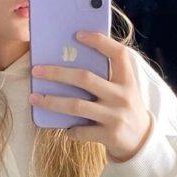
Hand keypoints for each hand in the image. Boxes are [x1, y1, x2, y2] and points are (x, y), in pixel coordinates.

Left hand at [29, 31, 153, 161]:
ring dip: (51, 102)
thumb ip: (106, 78)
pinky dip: (69, 130)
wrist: (142, 141)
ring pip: (76, 106)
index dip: (99, 41)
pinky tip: (63, 128)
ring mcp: (115, 116)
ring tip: (34, 98)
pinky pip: (81, 131)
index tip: (78, 34)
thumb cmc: (125, 109)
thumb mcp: (124, 91)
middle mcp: (122, 96)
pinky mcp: (109, 135)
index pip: (117, 54)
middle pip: (85, 78)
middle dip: (57, 73)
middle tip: (36, 70)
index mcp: (128, 80)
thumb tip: (69, 64)